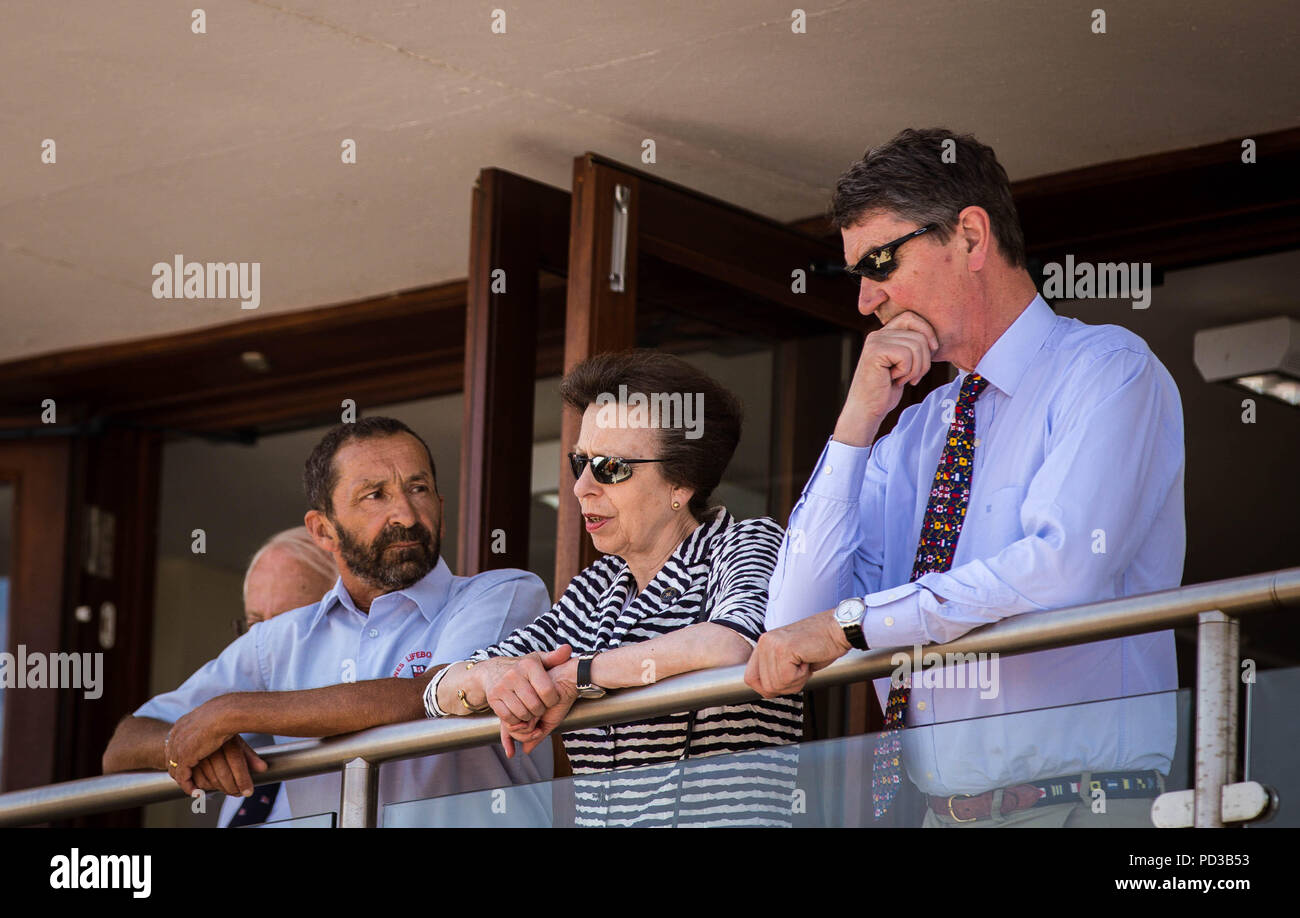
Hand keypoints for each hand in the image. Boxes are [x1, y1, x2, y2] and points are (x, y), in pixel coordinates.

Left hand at [165, 698, 266, 796]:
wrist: (225, 713)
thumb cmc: (227, 712)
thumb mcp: (214, 718)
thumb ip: (211, 725)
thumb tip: (219, 729)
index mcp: (182, 724)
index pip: (175, 744)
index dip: (182, 757)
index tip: (190, 765)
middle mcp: (176, 735)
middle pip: (172, 758)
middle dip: (179, 770)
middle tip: (189, 779)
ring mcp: (178, 747)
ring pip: (175, 769)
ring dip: (183, 780)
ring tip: (193, 788)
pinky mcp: (184, 757)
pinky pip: (182, 777)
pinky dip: (188, 786)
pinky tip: (196, 792)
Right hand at [480, 645, 573, 727]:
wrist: (491, 671)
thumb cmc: (521, 668)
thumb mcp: (537, 660)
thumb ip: (554, 657)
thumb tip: (568, 649)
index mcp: (529, 665)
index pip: (547, 691)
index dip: (552, 700)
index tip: (551, 700)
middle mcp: (514, 674)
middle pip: (535, 705)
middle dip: (540, 710)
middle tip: (540, 708)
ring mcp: (501, 687)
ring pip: (522, 713)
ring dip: (528, 717)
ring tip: (529, 710)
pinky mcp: (493, 698)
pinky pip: (508, 718)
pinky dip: (515, 720)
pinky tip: (518, 714)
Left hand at [745, 610, 851, 697]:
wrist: (838, 630)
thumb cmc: (820, 646)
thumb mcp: (791, 660)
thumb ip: (775, 671)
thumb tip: (765, 691)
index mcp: (763, 644)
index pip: (750, 678)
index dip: (767, 688)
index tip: (786, 682)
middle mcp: (764, 642)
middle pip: (765, 686)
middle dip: (787, 685)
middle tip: (802, 668)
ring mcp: (772, 644)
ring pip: (776, 684)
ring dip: (796, 680)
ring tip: (805, 661)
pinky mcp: (784, 648)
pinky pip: (787, 678)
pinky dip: (802, 676)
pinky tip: (807, 659)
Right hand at [834, 311, 939, 444]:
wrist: (867, 410)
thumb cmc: (886, 390)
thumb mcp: (903, 365)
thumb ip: (913, 348)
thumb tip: (934, 340)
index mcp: (884, 334)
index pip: (911, 317)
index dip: (927, 332)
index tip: (931, 351)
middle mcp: (877, 334)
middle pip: (918, 334)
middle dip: (924, 359)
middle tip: (913, 376)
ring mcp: (875, 342)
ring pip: (916, 346)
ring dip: (916, 368)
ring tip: (902, 379)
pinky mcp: (875, 352)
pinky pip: (907, 356)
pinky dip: (907, 372)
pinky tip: (894, 380)